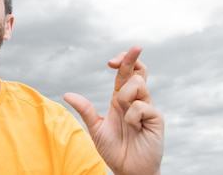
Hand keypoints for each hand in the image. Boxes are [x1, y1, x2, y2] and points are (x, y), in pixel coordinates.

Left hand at [63, 46, 163, 174]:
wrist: (128, 170)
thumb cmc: (114, 149)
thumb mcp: (96, 128)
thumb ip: (85, 110)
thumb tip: (67, 94)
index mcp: (121, 100)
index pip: (125, 74)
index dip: (122, 61)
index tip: (110, 62)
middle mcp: (135, 100)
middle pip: (137, 71)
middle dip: (130, 59)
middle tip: (115, 61)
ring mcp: (147, 108)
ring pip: (138, 84)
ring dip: (126, 95)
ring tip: (124, 116)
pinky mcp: (155, 119)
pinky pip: (142, 106)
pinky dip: (132, 115)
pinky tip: (133, 126)